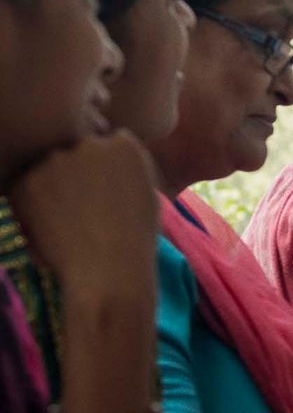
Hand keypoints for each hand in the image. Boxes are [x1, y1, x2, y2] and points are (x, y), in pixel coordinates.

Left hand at [8, 130, 157, 290]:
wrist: (108, 270)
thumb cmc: (135, 238)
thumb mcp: (146, 193)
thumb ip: (125, 169)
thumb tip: (107, 162)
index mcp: (125, 145)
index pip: (110, 143)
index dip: (106, 168)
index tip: (107, 190)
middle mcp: (89, 144)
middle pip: (77, 151)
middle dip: (78, 172)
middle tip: (85, 207)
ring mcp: (55, 160)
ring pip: (50, 168)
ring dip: (54, 186)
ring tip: (69, 222)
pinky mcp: (27, 181)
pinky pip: (26, 187)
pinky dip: (32, 204)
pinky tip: (52, 227)